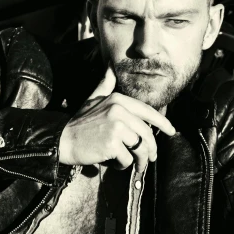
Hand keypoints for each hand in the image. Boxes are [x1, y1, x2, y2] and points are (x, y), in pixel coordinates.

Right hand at [58, 66, 175, 173]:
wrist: (61, 139)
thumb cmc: (79, 123)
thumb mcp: (92, 99)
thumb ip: (105, 84)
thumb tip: (111, 66)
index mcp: (118, 99)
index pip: (148, 112)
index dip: (163, 123)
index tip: (172, 131)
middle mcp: (119, 109)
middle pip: (147, 134)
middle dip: (151, 150)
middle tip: (150, 159)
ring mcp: (116, 125)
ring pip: (140, 148)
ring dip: (140, 161)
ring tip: (136, 166)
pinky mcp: (112, 142)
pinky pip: (127, 159)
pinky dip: (122, 165)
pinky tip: (113, 162)